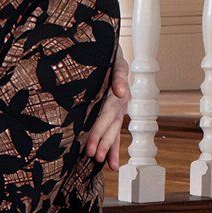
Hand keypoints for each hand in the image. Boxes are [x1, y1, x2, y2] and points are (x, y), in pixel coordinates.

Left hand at [82, 48, 131, 169]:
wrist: (109, 47)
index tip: (89, 147)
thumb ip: (119, 74)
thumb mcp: (115, 59)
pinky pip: (113, 128)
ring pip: (114, 130)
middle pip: (110, 126)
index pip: (106, 116)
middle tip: (93, 157)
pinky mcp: (113, 110)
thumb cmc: (109, 53)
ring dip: (109, 147)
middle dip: (102, 143)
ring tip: (106, 165)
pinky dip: (111, 143)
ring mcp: (118, 108)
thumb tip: (122, 92)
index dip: (98, 132)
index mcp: (118, 93)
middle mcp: (120, 103)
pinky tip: (108, 158)